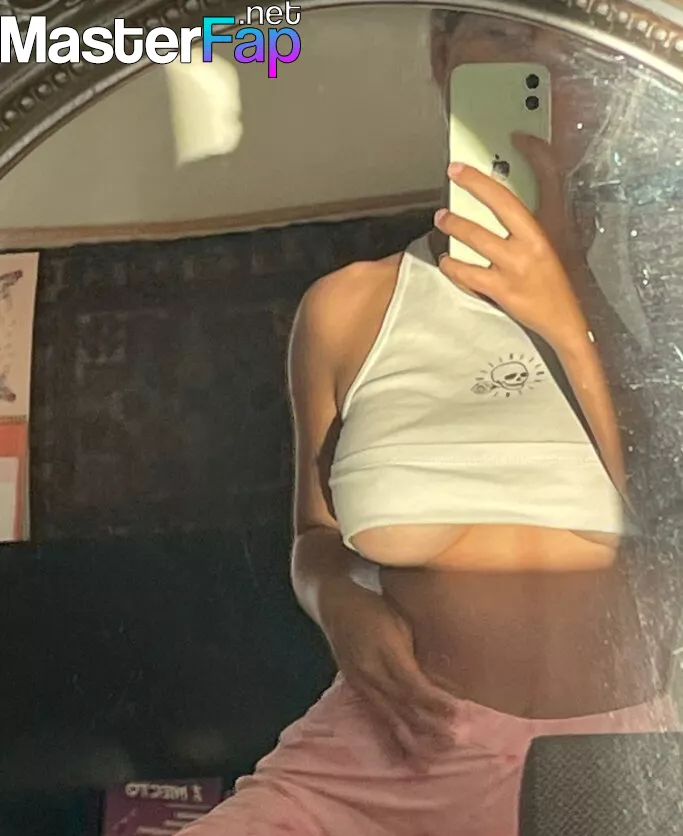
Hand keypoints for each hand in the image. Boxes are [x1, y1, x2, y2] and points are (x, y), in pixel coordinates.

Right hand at [319, 584, 456, 766]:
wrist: (334, 604)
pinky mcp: (355, 689)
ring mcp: (361, 682)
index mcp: (385, 651)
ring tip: (427, 762)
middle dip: (426, 726)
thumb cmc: (374, 608)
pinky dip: (388, 739)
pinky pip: (374, 718)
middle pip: (401, 704)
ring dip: (409, 740)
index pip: (412, 682)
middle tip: (451, 744)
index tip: (456, 713)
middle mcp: (371, 671)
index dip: (434, 700)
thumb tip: (442, 682)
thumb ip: (416, 653)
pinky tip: (399, 756)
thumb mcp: (400, 622)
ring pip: (387, 717)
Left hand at [434, 159, 588, 351]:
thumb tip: (501, 206)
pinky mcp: (502, 290)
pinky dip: (452, 266)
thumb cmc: (554, 282)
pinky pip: (468, 273)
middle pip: (499, 205)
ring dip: (455, 226)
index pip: (525, 189)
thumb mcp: (550, 246)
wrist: (565, 321)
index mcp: (545, 230)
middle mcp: (531, 244)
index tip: (476, 163)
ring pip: (477, 237)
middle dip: (473, 184)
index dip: (501, 171)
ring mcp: (515, 267)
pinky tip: (446, 262)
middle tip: (453, 174)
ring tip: (441, 219)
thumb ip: (529, 226)